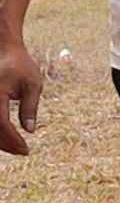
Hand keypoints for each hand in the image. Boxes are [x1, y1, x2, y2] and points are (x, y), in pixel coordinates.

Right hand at [0, 40, 42, 155]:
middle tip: (23, 152)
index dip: (13, 140)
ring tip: (17, 148)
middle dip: (6, 144)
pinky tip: (8, 138)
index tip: (26, 149)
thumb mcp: (33, 84)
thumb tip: (30, 130)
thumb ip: (30, 107)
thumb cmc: (21, 65)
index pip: (1, 124)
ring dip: (0, 141)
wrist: (5, 51)